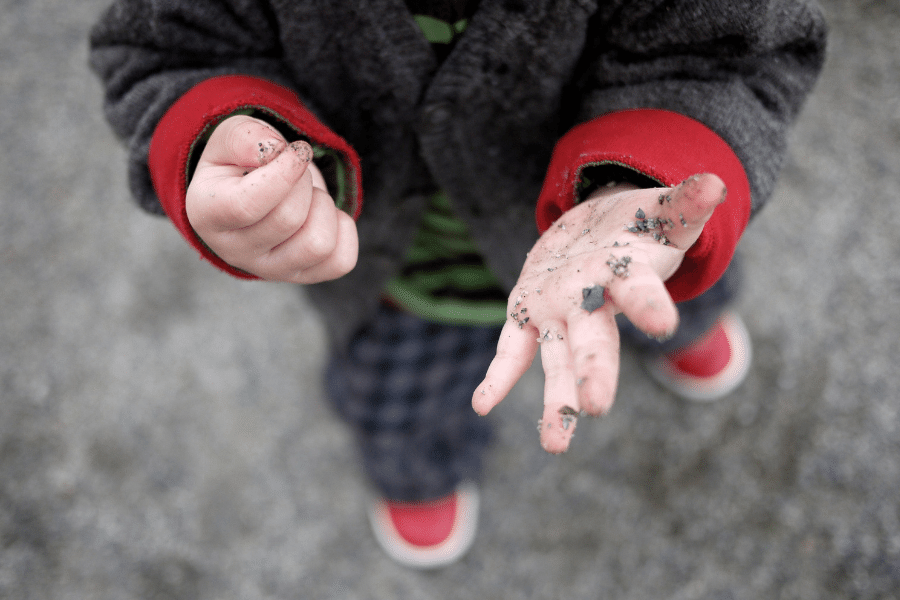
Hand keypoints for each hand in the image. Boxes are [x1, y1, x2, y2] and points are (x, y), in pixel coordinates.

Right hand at [186, 115, 357, 282]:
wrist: (251, 195)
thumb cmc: (240, 164)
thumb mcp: (232, 138)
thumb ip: (245, 137)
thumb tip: (272, 150)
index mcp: (207, 215)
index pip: (247, 205)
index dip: (283, 173)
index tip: (296, 151)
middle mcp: (235, 252)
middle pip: (289, 219)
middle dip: (303, 183)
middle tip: (296, 173)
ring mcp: (271, 271)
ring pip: (319, 245)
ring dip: (323, 207)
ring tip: (307, 196)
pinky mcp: (305, 277)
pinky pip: (342, 261)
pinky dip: (342, 228)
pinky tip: (320, 215)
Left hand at [472, 173, 726, 452]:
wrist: (600, 227)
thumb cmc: (636, 226)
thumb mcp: (659, 211)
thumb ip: (683, 204)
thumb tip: (715, 184)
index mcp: (627, 277)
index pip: (640, 292)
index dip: (650, 306)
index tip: (661, 326)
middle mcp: (592, 305)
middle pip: (594, 341)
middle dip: (594, 372)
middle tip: (596, 407)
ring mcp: (559, 313)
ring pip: (558, 361)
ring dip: (557, 401)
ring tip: (555, 446)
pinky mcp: (526, 311)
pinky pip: (511, 349)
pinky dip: (498, 376)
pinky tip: (482, 405)